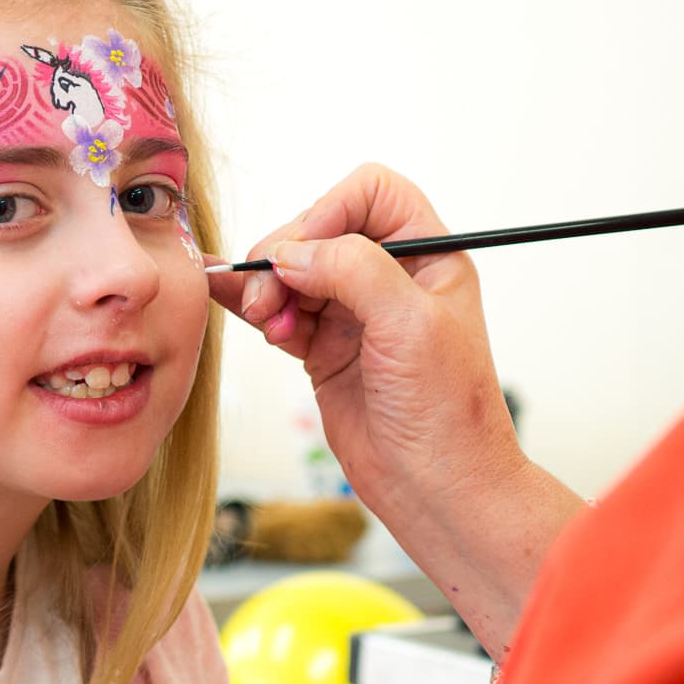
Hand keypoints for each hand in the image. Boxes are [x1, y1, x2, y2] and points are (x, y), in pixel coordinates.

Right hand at [207, 163, 582, 657]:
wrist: (437, 489)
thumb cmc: (450, 416)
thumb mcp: (411, 327)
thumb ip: (353, 271)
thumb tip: (292, 252)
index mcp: (429, 256)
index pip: (370, 194)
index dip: (329, 211)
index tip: (305, 252)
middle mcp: (390, 278)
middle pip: (318, 230)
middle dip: (286, 256)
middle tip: (270, 300)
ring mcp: (354, 313)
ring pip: (292, 271)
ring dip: (268, 289)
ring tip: (268, 324)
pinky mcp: (323, 348)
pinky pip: (279, 311)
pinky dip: (253, 307)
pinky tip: (234, 307)